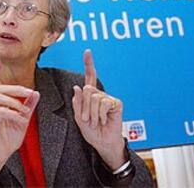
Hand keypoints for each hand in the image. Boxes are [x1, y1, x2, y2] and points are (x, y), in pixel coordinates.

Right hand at [0, 55, 39, 164]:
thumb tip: (36, 92)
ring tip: (25, 111)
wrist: (2, 154)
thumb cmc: (11, 136)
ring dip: (16, 102)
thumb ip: (29, 105)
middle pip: (0, 88)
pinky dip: (13, 114)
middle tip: (30, 92)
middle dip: (16, 88)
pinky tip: (20, 120)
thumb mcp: (24, 119)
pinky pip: (1, 112)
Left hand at [72, 49, 125, 169]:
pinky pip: (104, 103)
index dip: (89, 64)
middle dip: (84, 107)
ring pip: (94, 98)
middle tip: (88, 118)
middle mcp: (99, 94)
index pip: (89, 76)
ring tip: (96, 121)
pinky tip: (104, 120)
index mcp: (89, 95)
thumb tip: (78, 87)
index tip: (87, 51)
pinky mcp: (116, 103)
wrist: (103, 142)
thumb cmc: (91, 130)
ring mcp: (108, 98)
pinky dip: (100, 114)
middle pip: (87, 89)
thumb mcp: (79, 118)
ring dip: (92, 113)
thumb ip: (77, 103)